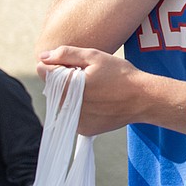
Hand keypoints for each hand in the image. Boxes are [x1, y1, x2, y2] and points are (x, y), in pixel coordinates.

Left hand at [38, 47, 185, 134]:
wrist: (143, 99)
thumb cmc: (120, 74)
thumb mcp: (94, 56)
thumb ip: (65, 54)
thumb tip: (42, 57)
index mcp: (69, 87)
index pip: (45, 74)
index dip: (56, 65)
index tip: (72, 63)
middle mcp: (69, 107)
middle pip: (53, 90)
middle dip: (63, 80)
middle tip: (86, 75)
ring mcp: (76, 122)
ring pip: (62, 103)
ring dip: (70, 95)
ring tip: (93, 88)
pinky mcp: (85, 130)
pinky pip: (72, 116)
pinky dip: (79, 108)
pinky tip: (96, 101)